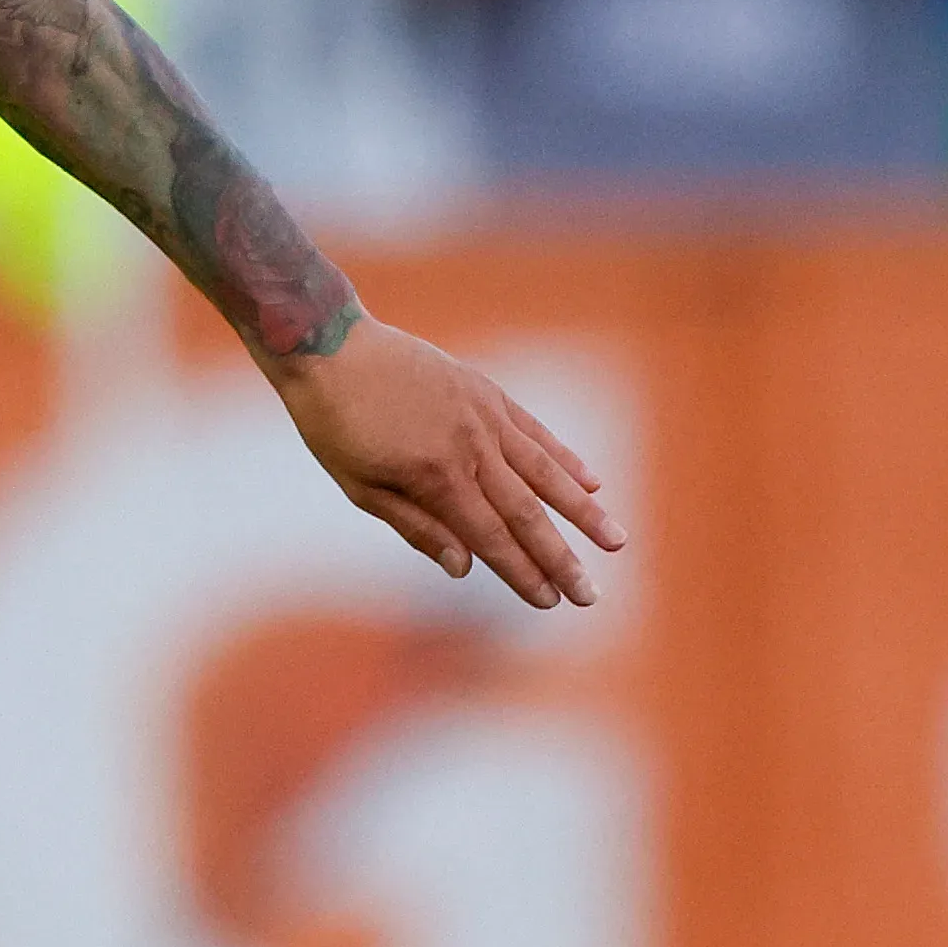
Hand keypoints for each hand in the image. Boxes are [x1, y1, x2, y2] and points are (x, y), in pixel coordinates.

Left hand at [266, 319, 621, 608]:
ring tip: (615, 539)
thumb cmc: (335, 425)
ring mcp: (484, 416)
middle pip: (526, 513)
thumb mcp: (360, 486)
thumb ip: (417, 527)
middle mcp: (470, 448)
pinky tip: (591, 483)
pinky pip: (534, 432)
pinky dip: (565, 458)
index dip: (521, 573)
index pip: (490, 537)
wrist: (331, 345)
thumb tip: (464, 568)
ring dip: (582, 510)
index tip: (550, 601)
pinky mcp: (486, 393)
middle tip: (591, 593)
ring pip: (544, 472)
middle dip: (561, 557)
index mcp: (435, 478)